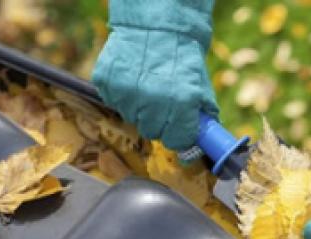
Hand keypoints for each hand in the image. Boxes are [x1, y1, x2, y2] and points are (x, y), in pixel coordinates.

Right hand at [93, 0, 216, 155]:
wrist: (157, 23)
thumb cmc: (182, 56)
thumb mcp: (200, 85)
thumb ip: (201, 115)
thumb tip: (203, 142)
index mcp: (181, 103)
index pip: (177, 140)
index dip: (179, 134)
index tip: (178, 128)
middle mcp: (153, 101)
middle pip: (152, 132)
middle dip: (158, 121)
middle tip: (162, 102)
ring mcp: (126, 93)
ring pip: (132, 118)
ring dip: (139, 108)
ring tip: (146, 84)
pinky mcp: (106, 83)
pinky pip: (114, 102)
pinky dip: (122, 94)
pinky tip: (132, 77)